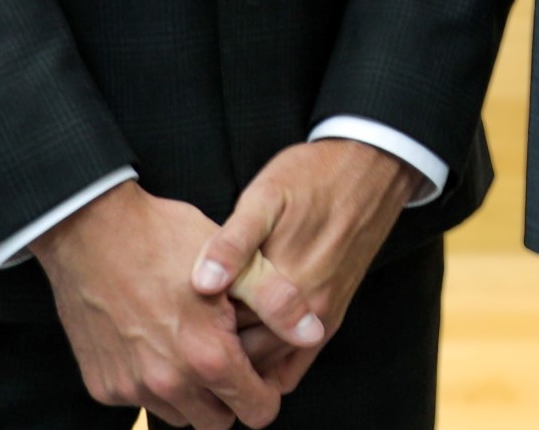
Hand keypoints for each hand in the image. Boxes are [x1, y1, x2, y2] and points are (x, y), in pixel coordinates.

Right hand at [31, 181, 281, 428]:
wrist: (91, 232)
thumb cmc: (168, 240)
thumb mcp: (239, 261)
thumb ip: (280, 302)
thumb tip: (314, 334)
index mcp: (207, 358)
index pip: (257, 412)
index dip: (266, 390)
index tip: (261, 364)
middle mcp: (167, 384)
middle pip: (217, 421)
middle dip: (230, 396)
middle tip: (228, 350)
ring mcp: (130, 388)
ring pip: (179, 414)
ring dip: (192, 392)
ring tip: (192, 341)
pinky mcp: (102, 385)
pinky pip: (142, 401)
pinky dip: (155, 383)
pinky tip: (158, 340)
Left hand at [189, 140, 418, 392]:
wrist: (373, 168)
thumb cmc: (313, 176)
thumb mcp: (266, 195)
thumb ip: (232, 242)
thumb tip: (202, 282)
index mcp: (282, 283)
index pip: (220, 331)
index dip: (187, 330)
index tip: (166, 319)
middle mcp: (305, 310)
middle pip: (242, 355)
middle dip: (208, 353)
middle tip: (176, 340)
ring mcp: (321, 316)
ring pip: (266, 364)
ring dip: (236, 363)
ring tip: (202, 349)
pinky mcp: (332, 315)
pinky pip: (296, 364)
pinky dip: (268, 370)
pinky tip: (243, 358)